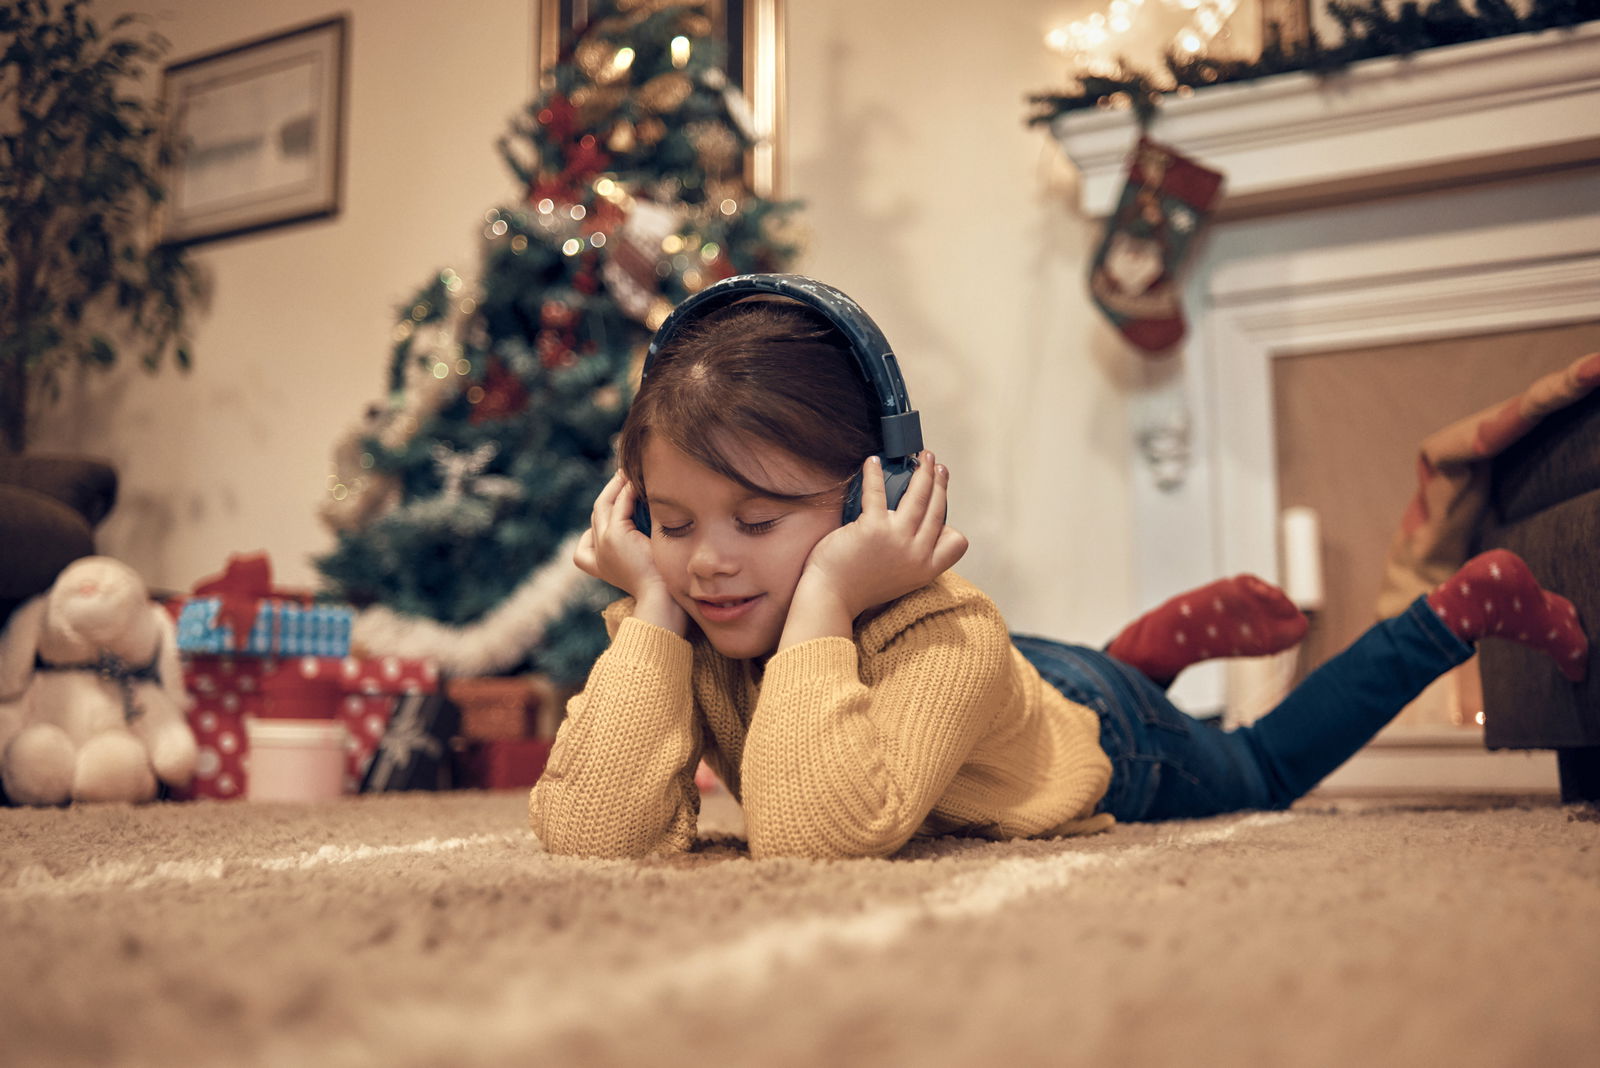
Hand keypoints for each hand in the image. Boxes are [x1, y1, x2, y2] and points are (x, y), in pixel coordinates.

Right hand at [573, 472, 685, 632]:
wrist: (662, 598)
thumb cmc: (661, 585)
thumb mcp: (645, 564)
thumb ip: (640, 545)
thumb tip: (651, 522)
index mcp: (600, 567)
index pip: (588, 539)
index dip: (600, 520)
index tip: (617, 502)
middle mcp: (596, 555)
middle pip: (597, 515)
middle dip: (609, 494)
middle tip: (622, 477)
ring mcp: (603, 544)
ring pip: (603, 506)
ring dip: (615, 487)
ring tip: (627, 473)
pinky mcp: (614, 536)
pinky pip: (619, 505)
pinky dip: (626, 492)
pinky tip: (637, 484)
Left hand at [788, 451, 967, 634]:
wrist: (831, 598)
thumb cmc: (858, 588)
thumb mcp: (899, 580)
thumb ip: (910, 559)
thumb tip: (912, 534)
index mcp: (926, 569)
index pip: (956, 543)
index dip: (950, 522)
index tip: (942, 505)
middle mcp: (917, 554)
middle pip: (937, 509)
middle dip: (939, 481)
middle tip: (936, 465)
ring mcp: (897, 540)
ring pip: (918, 496)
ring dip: (923, 471)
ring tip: (922, 456)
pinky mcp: (873, 528)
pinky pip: (877, 492)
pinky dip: (874, 473)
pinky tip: (873, 461)